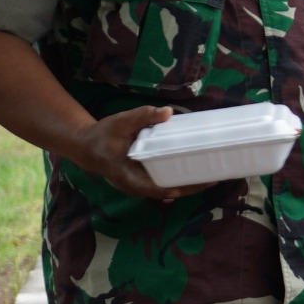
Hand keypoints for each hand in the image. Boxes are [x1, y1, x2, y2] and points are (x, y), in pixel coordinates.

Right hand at [67, 106, 207, 201]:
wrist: (86, 147)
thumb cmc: (102, 135)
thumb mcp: (120, 122)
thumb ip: (142, 116)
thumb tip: (167, 112)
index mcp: (128, 176)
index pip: (157, 189)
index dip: (180, 188)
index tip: (202, 183)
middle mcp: (135, 186)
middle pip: (168, 192)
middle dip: (192, 187)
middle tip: (217, 175)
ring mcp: (139, 186)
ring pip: (168, 190)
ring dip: (188, 185)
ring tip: (213, 175)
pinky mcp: (143, 181)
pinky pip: (164, 184)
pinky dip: (180, 180)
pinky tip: (196, 172)